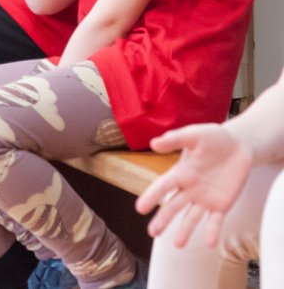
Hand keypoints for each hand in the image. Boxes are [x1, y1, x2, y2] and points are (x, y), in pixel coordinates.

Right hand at [136, 124, 252, 247]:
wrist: (239, 146)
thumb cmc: (213, 138)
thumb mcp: (194, 135)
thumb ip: (175, 139)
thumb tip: (153, 143)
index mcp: (180, 172)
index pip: (163, 187)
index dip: (151, 197)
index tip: (140, 208)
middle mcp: (189, 189)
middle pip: (173, 206)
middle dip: (163, 220)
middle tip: (153, 233)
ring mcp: (205, 198)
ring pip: (191, 217)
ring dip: (185, 231)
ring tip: (177, 245)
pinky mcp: (222, 205)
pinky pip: (215, 221)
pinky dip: (212, 231)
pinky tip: (210, 243)